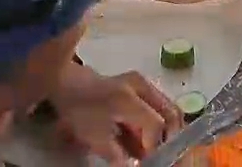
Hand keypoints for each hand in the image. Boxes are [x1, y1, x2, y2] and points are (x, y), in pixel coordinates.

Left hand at [52, 66, 183, 165]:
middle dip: (170, 138)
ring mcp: (144, 83)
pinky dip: (161, 121)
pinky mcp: (143, 84)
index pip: (155, 124)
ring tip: (154, 146)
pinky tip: (148, 135)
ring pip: (170, 108)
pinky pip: (162, 104)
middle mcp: (141, 87)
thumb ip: (117, 155)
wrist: (70, 84)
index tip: (148, 159)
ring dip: (167, 130)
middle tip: (160, 154)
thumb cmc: (80, 111)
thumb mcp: (94, 138)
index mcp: (127, 100)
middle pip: (171, 114)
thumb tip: (133, 166)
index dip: (155, 145)